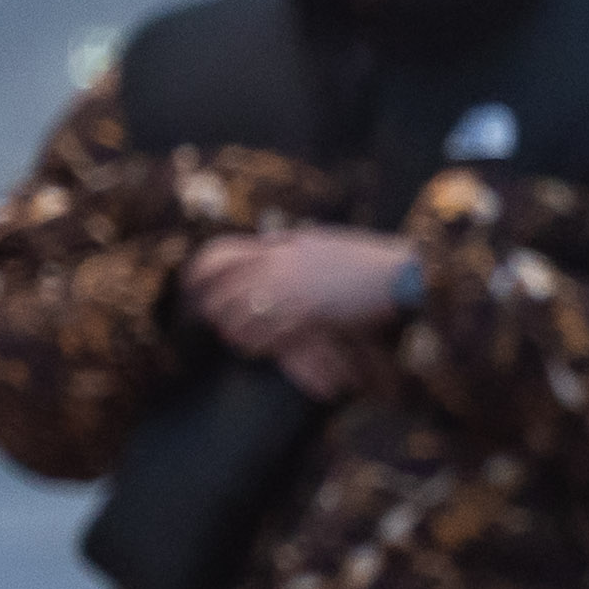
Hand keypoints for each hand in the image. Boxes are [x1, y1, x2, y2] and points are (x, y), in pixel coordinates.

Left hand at [182, 228, 414, 399]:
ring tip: (235, 339)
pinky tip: (258, 349)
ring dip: (234, 331)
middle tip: (215, 321)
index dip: (199, 274)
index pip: (221, 258)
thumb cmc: (365, 257)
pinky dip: (258, 345)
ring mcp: (292, 294)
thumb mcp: (321, 240)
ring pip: (242, 318)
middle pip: (224, 292)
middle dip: (215, 310)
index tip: (191, 284)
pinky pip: (268, 336)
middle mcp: (279, 269)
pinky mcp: (308, 317)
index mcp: (280, 249)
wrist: (398, 274)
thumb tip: (270, 240)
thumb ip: (291, 241)